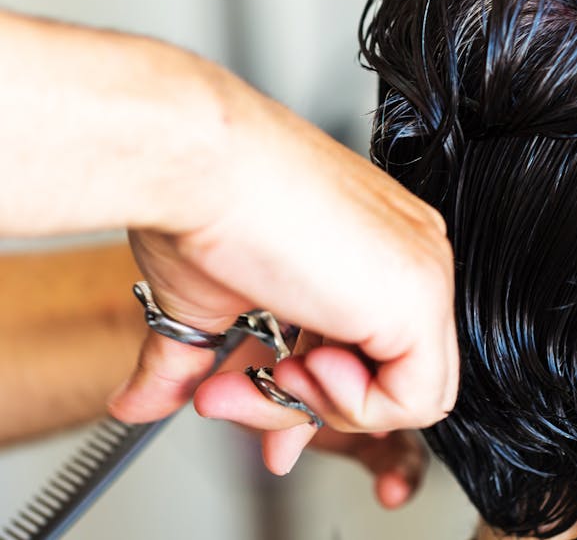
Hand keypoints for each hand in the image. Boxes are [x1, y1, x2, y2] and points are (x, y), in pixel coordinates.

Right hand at [107, 91, 457, 468]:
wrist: (196, 162)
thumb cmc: (200, 198)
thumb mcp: (205, 299)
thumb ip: (196, 358)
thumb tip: (147, 400)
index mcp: (374, 251)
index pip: (371, 350)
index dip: (317, 396)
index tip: (263, 419)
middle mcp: (409, 258)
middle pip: (387, 377)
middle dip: (307, 409)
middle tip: (238, 404)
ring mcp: (423, 275)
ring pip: (404, 395)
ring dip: (322, 405)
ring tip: (271, 369)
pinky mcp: (422, 298)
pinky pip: (418, 400)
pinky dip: (355, 405)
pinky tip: (306, 363)